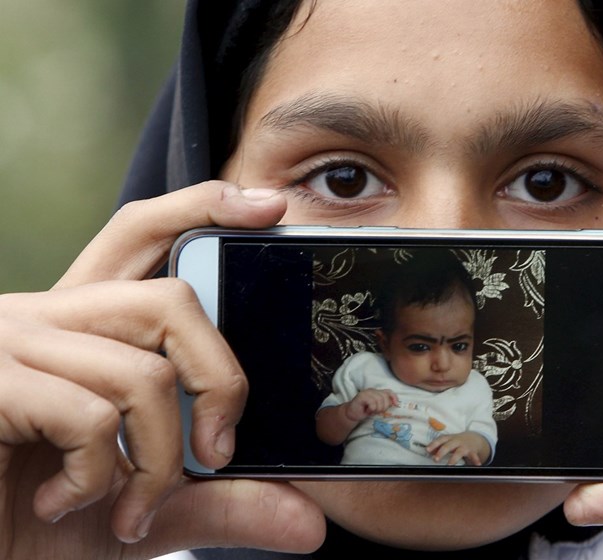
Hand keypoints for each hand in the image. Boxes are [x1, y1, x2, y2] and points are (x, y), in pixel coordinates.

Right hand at [0, 182, 323, 558]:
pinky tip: (61, 503)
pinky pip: (92, 416)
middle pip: (170, 300)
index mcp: (82, 327)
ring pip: (146, 371)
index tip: (269, 206)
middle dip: (219, 380)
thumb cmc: (30, 522)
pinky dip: (98, 478)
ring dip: (160, 460)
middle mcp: (46, 318)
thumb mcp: (145, 508)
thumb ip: (220, 502)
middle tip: (217, 453)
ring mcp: (12, 344)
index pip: (145, 236)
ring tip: (131, 508)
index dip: (204, 208)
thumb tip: (309, 521)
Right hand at [345, 389, 398, 420]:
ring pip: (379, 400)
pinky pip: (372, 402)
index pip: (389, 392)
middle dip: (383, 407)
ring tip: (371, 411)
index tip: (396, 405)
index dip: (394, 397)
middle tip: (376, 411)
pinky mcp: (361, 396)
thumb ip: (384, 404)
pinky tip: (367, 410)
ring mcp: (366, 392)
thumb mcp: (377, 407)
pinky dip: (371, 409)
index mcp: (377, 392)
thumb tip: (396, 404)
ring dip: (376, 409)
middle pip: (385, 397)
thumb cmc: (365, 411)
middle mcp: (372, 390)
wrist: (352, 414)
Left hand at [426, 432, 489, 464]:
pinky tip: (477, 465)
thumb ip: (439, 446)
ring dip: (454, 458)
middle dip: (441, 452)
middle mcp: (457, 441)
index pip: (440, 440)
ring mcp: (464, 446)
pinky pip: (474, 456)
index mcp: (450, 438)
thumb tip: (428, 451)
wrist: (474, 438)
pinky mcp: (472, 451)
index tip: (427, 450)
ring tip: (449, 464)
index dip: (434, 444)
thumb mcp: (448, 441)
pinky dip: (476, 460)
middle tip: (435, 459)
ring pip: (459, 452)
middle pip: (448, 446)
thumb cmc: (457, 441)